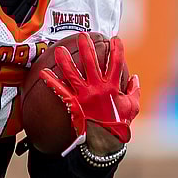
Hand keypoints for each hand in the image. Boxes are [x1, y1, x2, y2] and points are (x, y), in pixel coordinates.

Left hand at [38, 32, 140, 156]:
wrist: (105, 141)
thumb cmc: (119, 124)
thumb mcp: (132, 107)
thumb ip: (134, 91)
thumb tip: (134, 78)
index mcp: (113, 87)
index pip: (116, 63)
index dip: (117, 50)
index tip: (115, 38)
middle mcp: (98, 88)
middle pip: (92, 62)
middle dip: (87, 47)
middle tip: (82, 35)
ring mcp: (84, 95)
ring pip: (73, 74)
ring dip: (65, 61)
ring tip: (58, 49)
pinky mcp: (73, 103)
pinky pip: (60, 91)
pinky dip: (51, 82)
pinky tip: (43, 73)